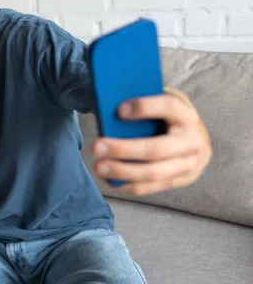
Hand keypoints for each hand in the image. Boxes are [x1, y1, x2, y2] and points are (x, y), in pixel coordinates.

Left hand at [92, 91, 211, 195]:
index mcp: (186, 115)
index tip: (119, 110)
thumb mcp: (161, 106)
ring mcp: (190, 164)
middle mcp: (193, 140)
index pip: (169, 107)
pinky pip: (153, 186)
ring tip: (99, 167)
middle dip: (123, 149)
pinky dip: (129, 184)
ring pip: (154, 173)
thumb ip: (142, 107)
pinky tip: (111, 180)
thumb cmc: (168, 118)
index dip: (144, 108)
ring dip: (122, 172)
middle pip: (156, 149)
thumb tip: (110, 110)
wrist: (196, 137)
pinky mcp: (183, 180)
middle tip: (96, 147)